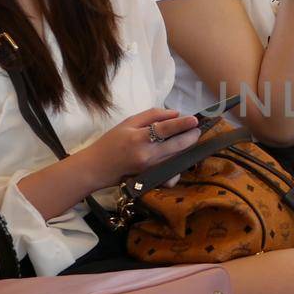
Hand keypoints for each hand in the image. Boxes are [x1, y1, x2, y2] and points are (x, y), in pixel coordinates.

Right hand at [80, 107, 203, 189]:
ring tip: (189, 138)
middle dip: (191, 137)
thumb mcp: (128, 123)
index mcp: (138, 138)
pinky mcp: (151, 179)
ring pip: (177, 158)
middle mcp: (147, 155)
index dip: (182, 124)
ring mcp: (150, 169)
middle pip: (177, 146)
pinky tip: (177, 160)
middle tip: (196, 129)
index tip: (194, 120)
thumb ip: (152, 116)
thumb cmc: (110, 142)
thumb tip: (175, 113)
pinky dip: (177, 168)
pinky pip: (171, 175)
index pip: (166, 129)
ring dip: (186, 148)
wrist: (96, 167)